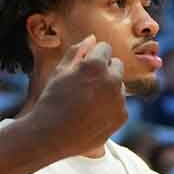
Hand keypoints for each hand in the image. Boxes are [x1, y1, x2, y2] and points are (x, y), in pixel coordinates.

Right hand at [27, 36, 128, 159]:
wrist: (51, 135)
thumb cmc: (51, 100)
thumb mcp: (60, 72)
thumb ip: (77, 52)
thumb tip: (92, 39)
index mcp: (96, 65)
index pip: (104, 48)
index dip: (92, 56)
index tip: (83, 67)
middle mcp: (112, 80)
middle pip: (116, 65)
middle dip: (105, 70)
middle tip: (86, 85)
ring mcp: (119, 99)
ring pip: (119, 86)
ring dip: (108, 89)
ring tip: (87, 103)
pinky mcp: (121, 116)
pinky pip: (120, 105)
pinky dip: (110, 108)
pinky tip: (92, 115)